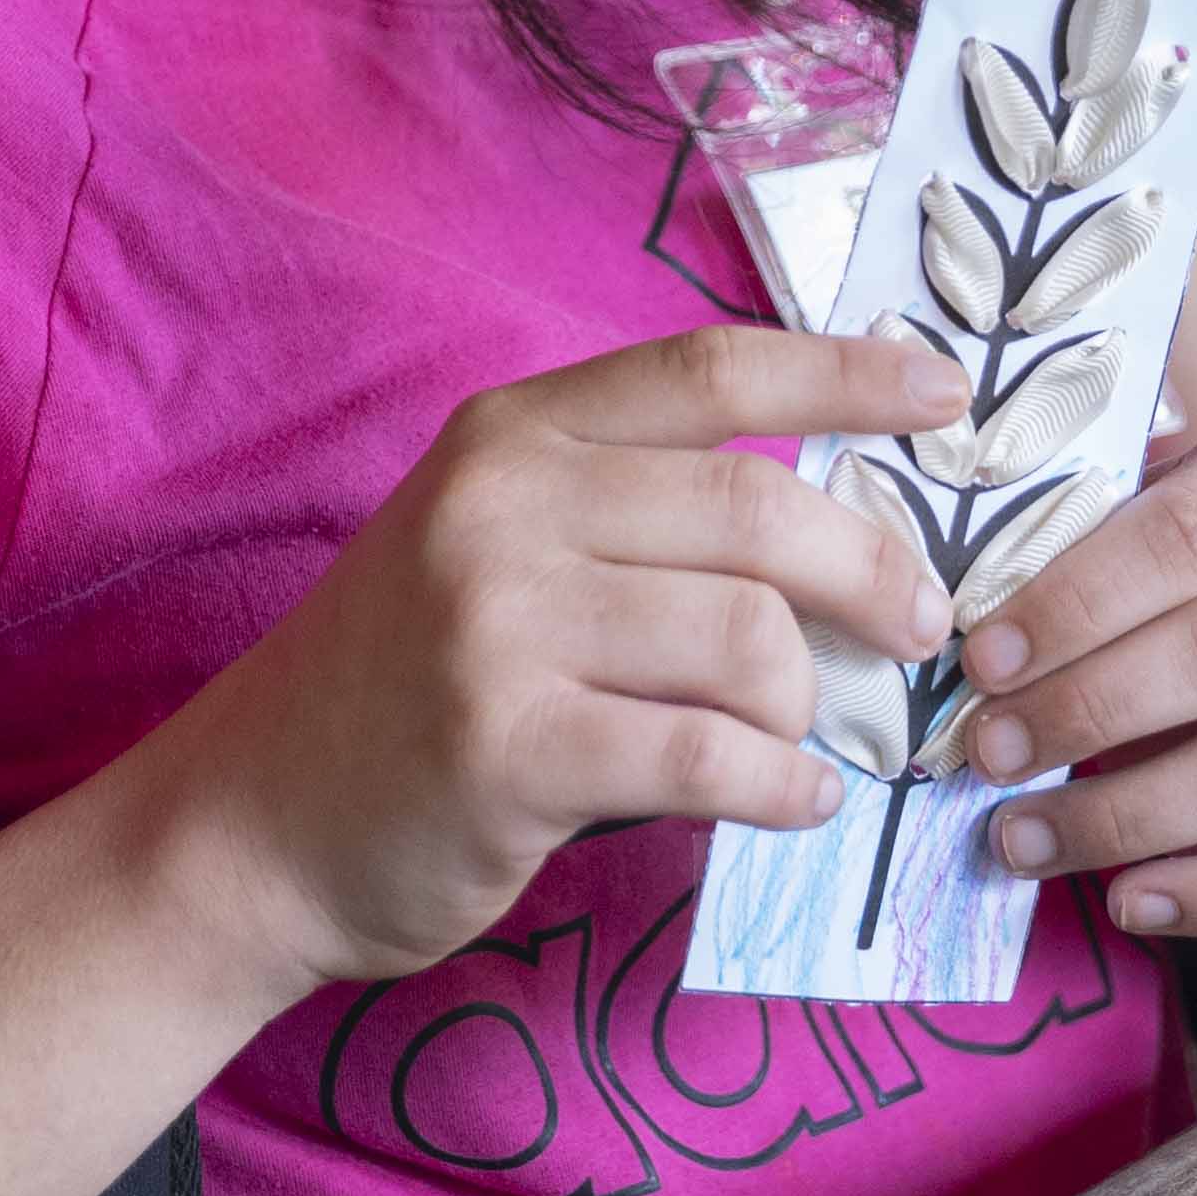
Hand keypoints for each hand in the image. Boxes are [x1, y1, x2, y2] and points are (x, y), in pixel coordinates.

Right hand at [145, 326, 955, 995]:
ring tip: (794, 740)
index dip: (845, 374)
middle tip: (920, 631)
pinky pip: (715, 758)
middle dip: (873, 574)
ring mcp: (498, 623)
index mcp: (512, 433)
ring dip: (809, 706)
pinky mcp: (509, 749)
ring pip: (752, 642)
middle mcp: (503, 504)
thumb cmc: (406, 688)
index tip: (947, 392)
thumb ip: (637, 514)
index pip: (711, 370)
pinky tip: (791, 800)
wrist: (249, 825)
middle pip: (761, 510)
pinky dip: (784, 787)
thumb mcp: (498, 547)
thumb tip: (852, 530)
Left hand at [948, 423, 1196, 940]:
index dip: (1076, 600)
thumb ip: (1077, 531)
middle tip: (985, 752)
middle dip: (1087, 708)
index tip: (981, 660)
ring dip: (1124, 813)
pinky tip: (1128, 902)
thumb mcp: (1150, 523)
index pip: (1185, 532)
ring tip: (1020, 837)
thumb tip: (944, 582)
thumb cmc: (1195, 580)